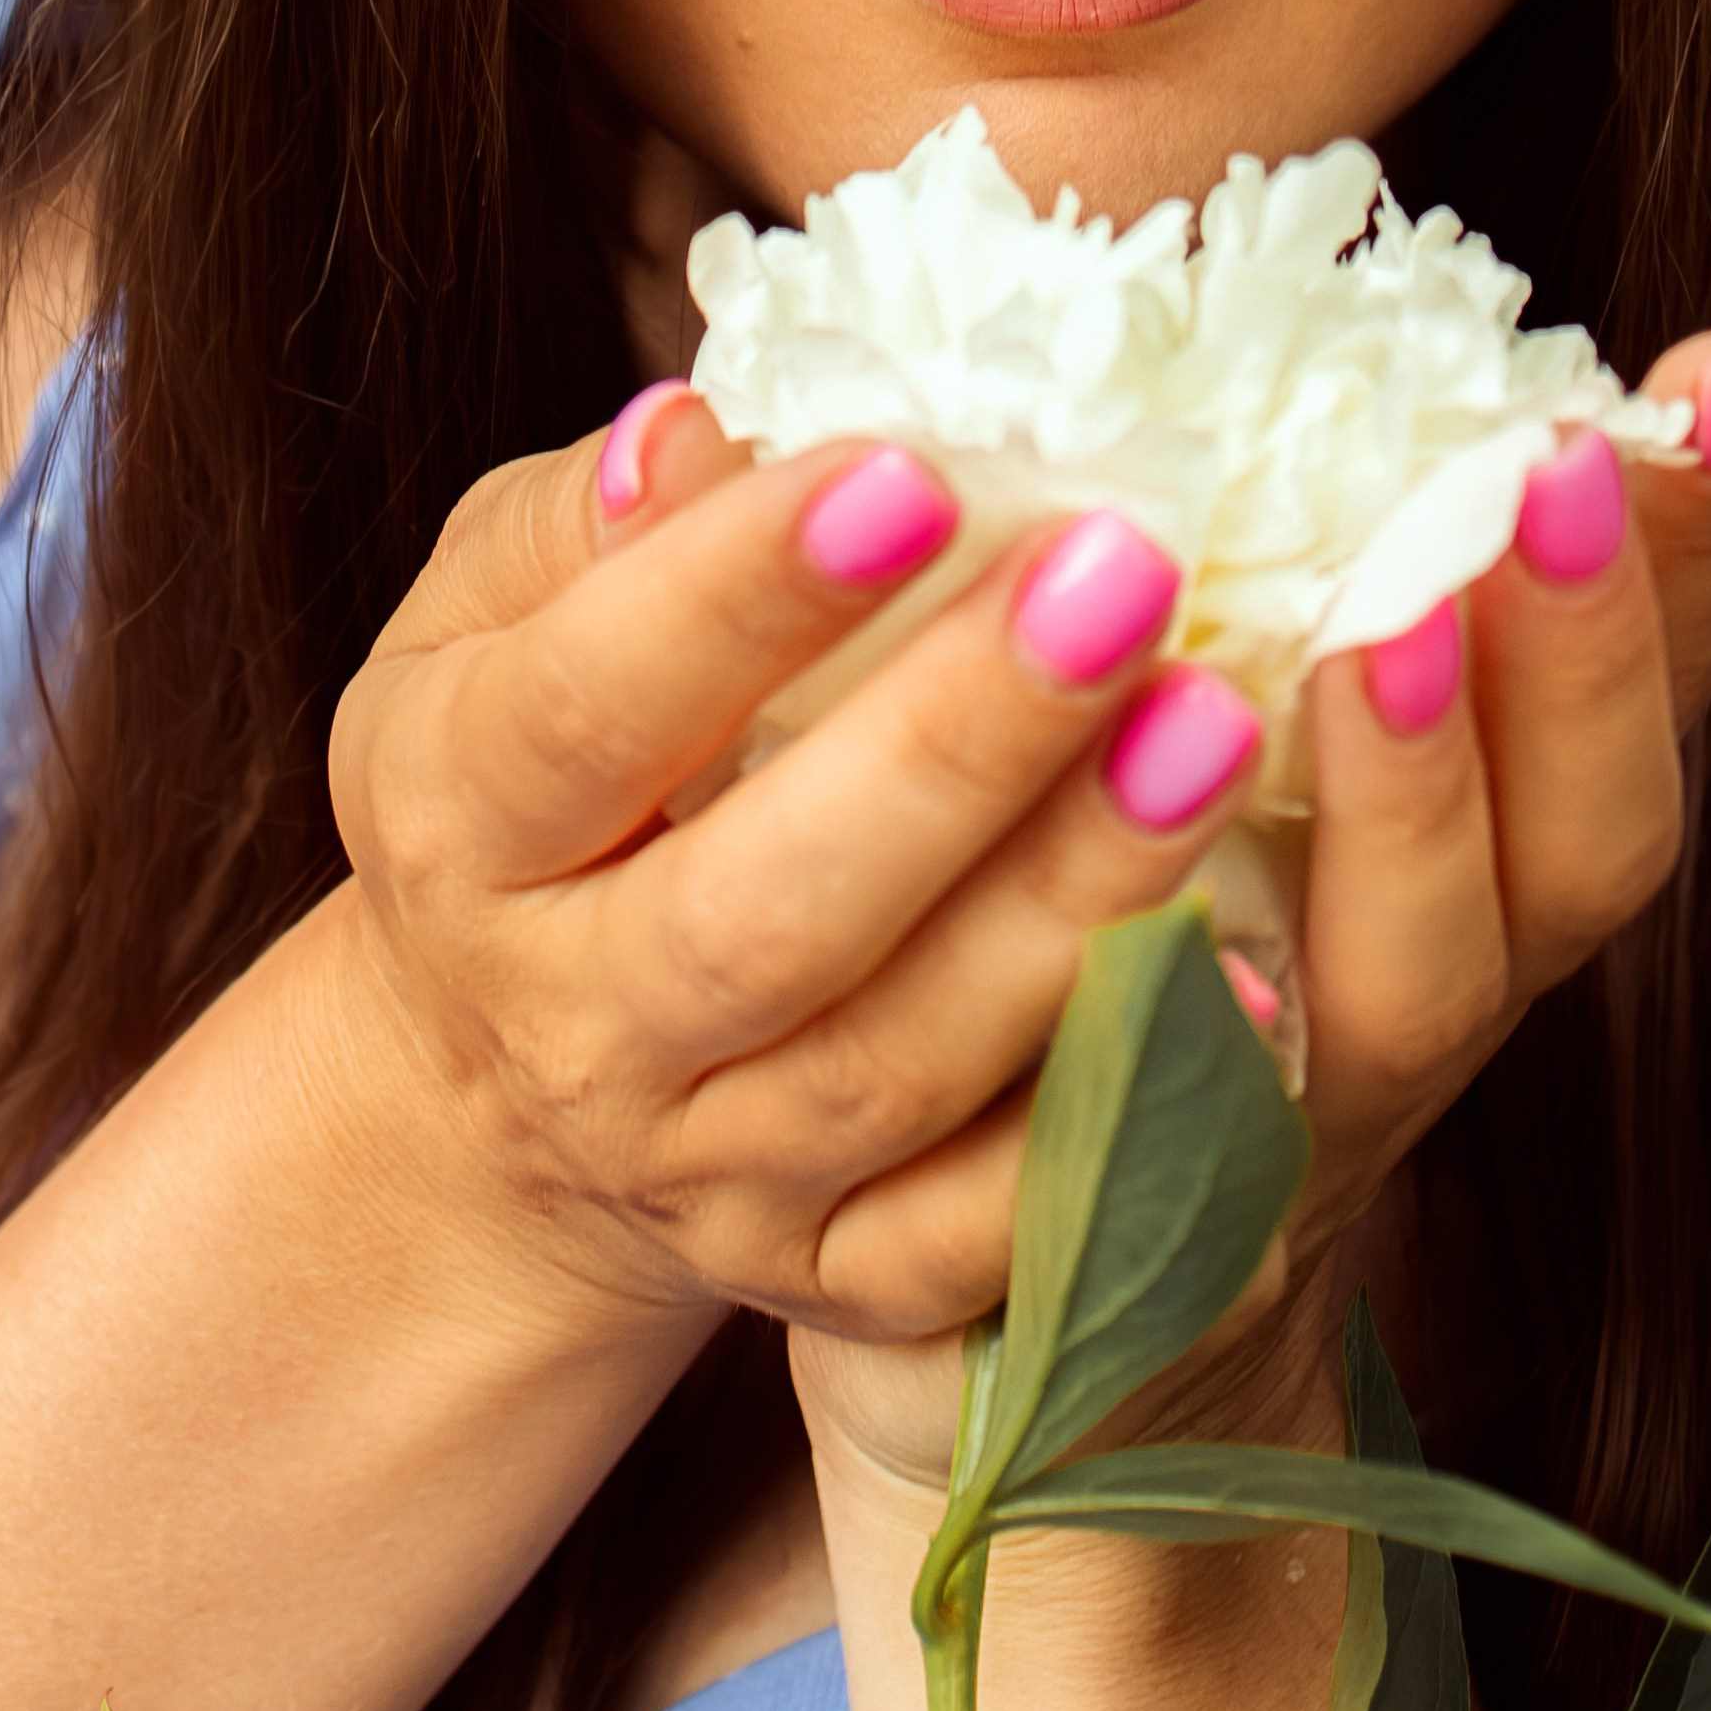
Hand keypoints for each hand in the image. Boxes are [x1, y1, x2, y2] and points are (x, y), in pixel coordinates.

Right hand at [328, 402, 1263, 1349]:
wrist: (495, 1093)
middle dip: (956, 747)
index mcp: (459, 825)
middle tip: (1127, 583)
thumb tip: (682, 434)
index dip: (739, 595)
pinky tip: (1251, 982)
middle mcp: (570, 1024)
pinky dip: (1113, 1119)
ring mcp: (705, 1171)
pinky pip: (982, 1232)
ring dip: (1072, 901)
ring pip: (895, 1065)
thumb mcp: (481, 624)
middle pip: (760, 912)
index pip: (586, 710)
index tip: (912, 473)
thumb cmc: (526, 773)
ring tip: (1215, 728)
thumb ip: (574, 526)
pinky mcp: (829, 1276)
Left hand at [800, 324, 1710, 1507]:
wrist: (1049, 1310)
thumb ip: (1278, 540)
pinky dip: (1187, 1010)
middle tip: (1552, 472)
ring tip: (1374, 639)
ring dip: (1420, 805)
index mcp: (1493, 839)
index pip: (1658, 677)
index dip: (1708, 538)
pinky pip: (1194, 1121)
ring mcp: (1317, 1106)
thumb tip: (1275, 324)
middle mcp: (1443, 974)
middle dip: (1585, 652)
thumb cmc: (1146, 930)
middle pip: (1588, 842)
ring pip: (1423, 979)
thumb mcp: (1230, 702)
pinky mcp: (1160, 1212)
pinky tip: (1143, 900)